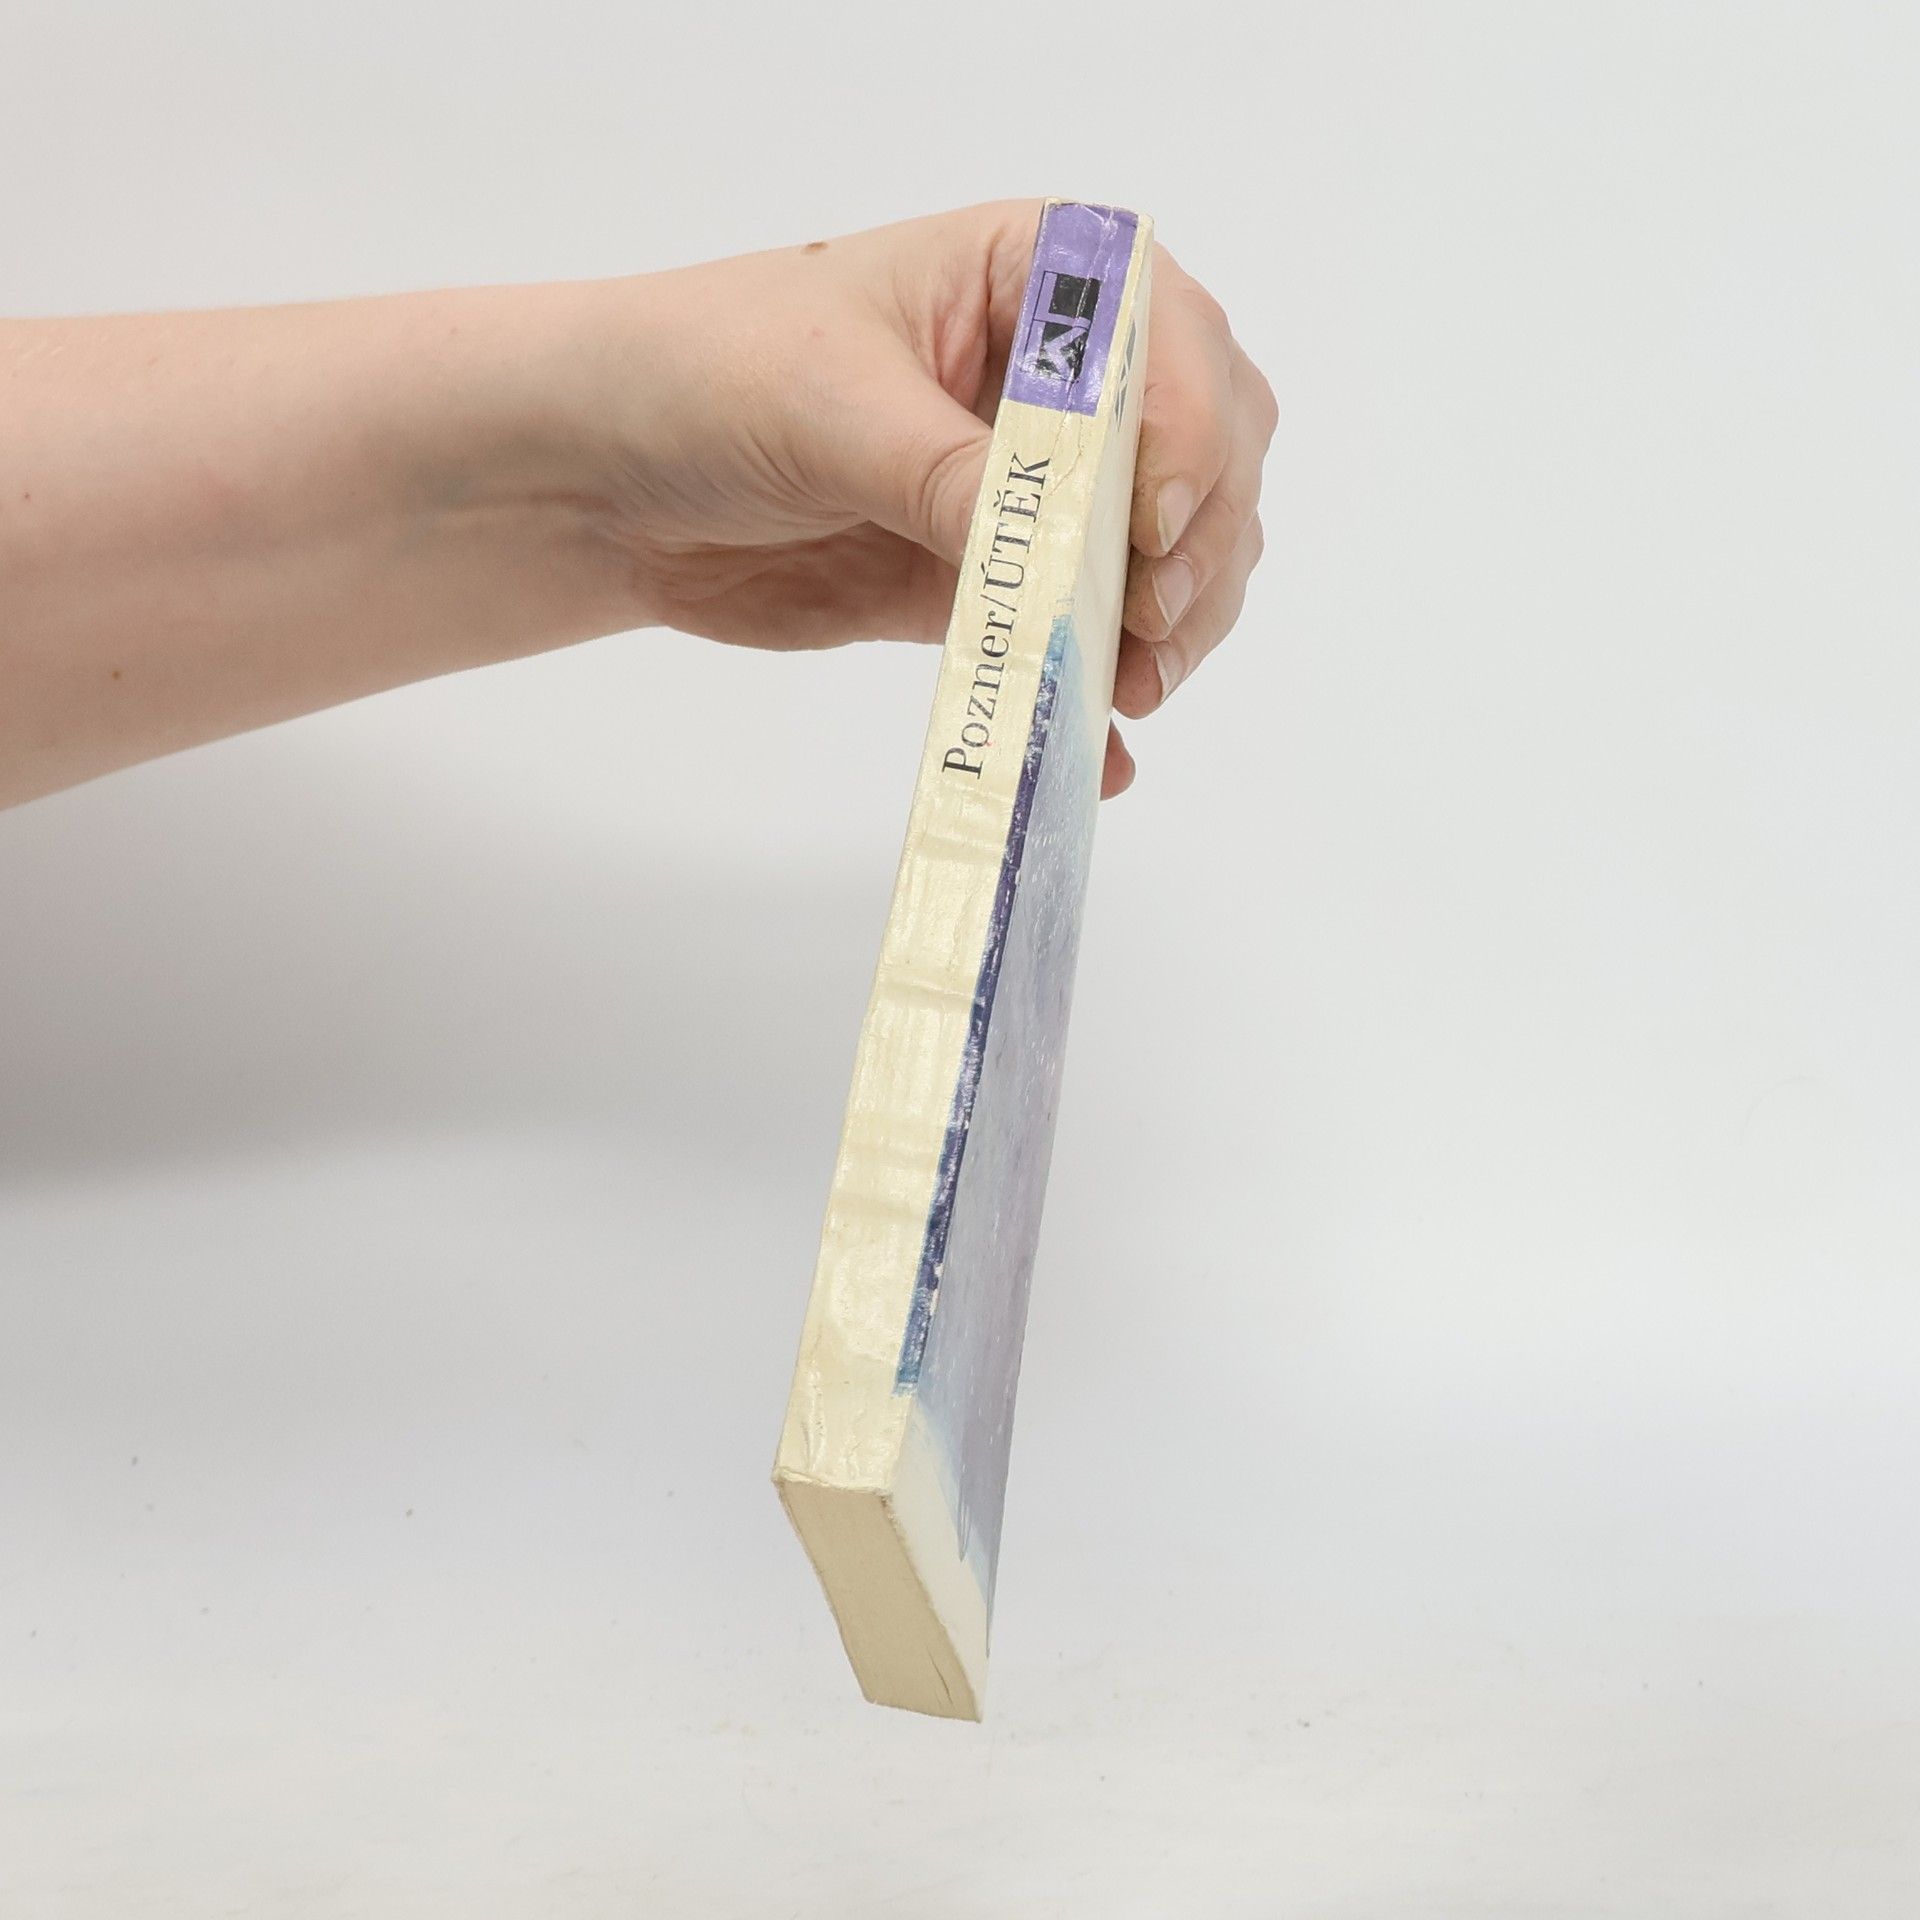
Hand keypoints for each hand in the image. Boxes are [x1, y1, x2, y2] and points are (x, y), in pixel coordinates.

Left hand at [584, 200, 1276, 796]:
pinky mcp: (991, 583)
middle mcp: (1056, 380)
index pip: (1170, 336)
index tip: (1153, 518)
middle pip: (1202, 450)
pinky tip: (1102, 748)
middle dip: (1201, 539)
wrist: (609, 479)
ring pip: (1165, 553)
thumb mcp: (831, 403)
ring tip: (1129, 689)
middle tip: (1151, 620)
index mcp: (1032, 278)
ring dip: (1173, 625)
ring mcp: (1033, 488)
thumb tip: (1054, 559)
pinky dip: (1100, 695)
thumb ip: (949, 475)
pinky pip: (1078, 639)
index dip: (1190, 427)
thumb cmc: (706, 375)